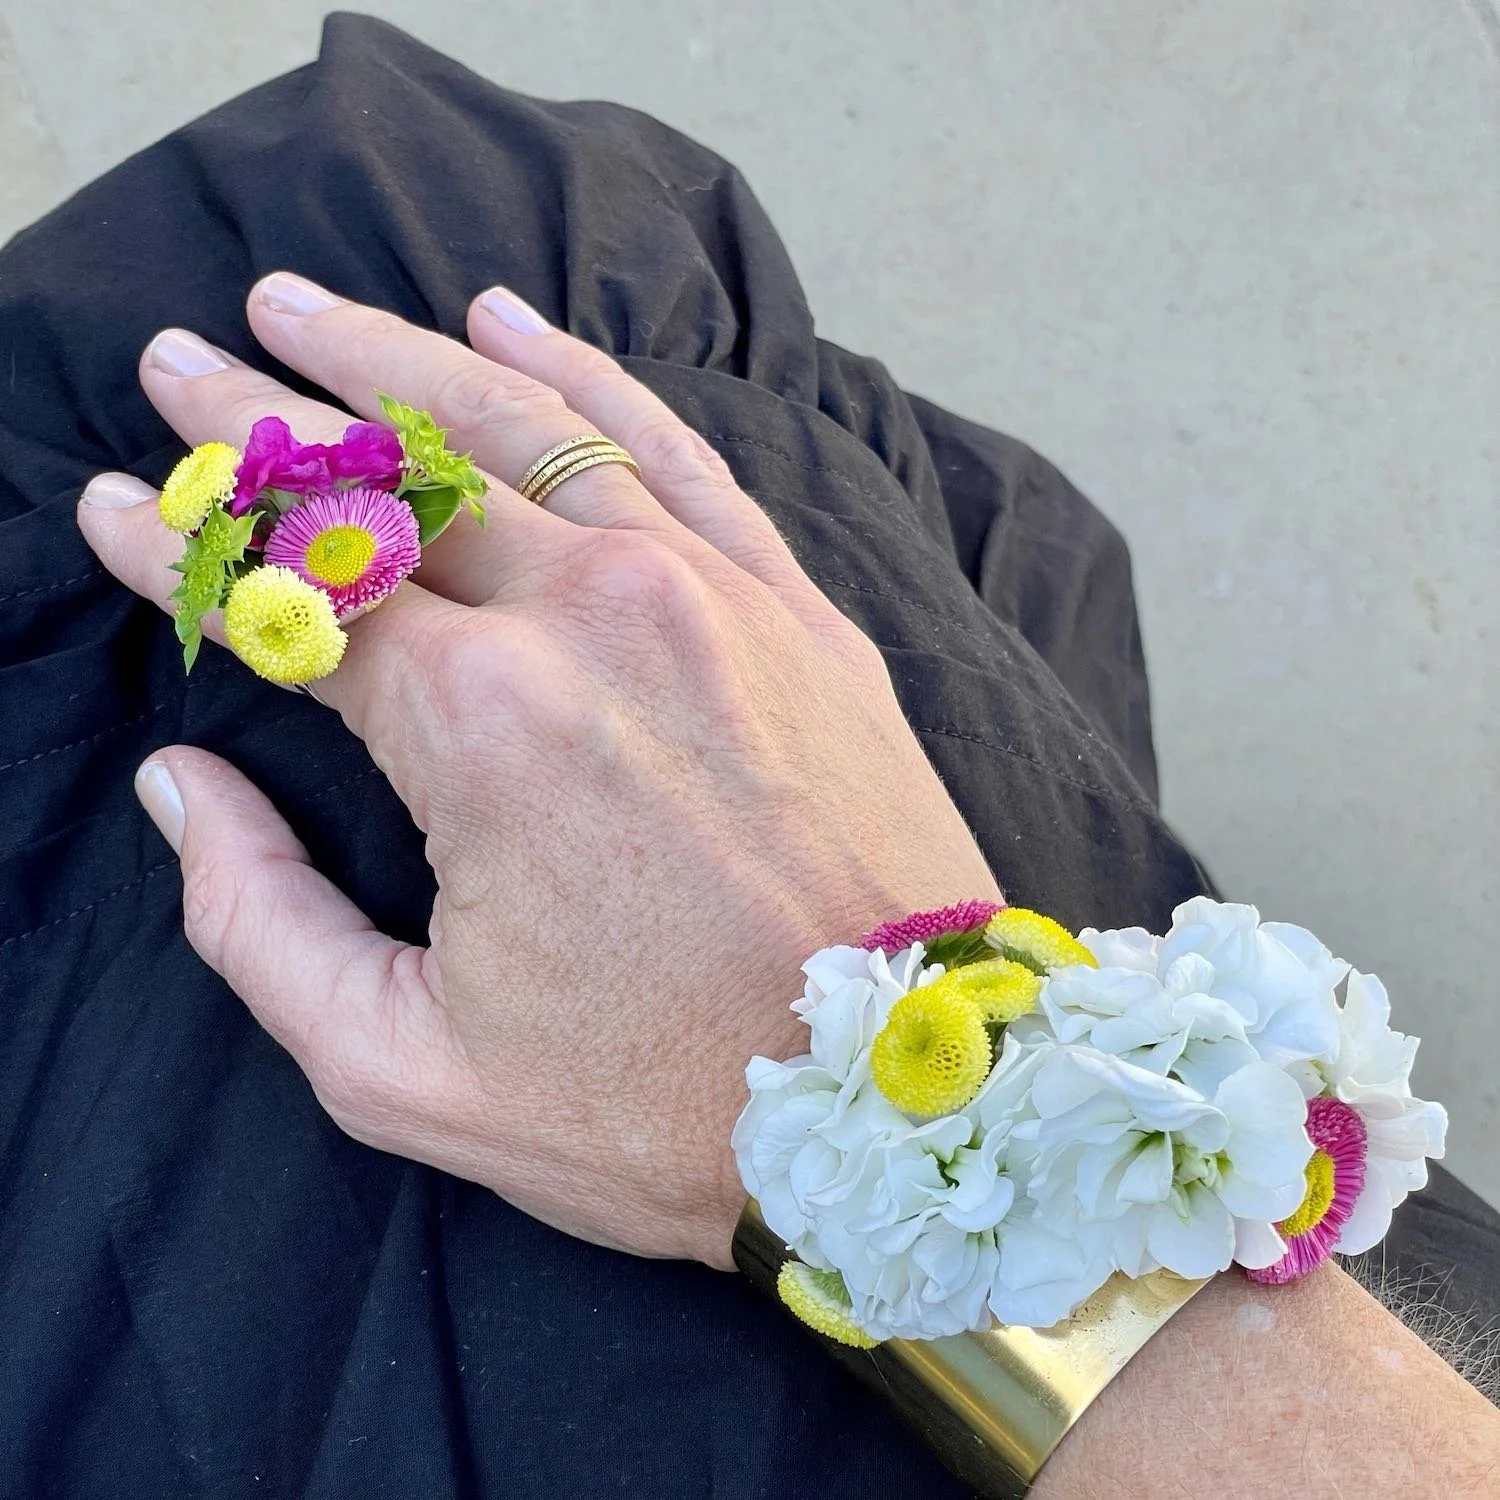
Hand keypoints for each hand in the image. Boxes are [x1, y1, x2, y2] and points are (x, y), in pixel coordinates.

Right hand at [77, 273, 1000, 1268]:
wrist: (901, 1100)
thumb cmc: (662, 1103)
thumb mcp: (409, 1067)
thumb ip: (259, 923)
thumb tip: (183, 787)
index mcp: (484, 727)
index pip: (293, 595)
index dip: (181, 544)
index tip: (117, 505)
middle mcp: (593, 621)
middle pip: (388, 479)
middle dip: (261, 411)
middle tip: (184, 355)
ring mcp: (708, 594)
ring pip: (519, 425)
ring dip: (397, 353)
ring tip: (309, 305)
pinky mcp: (793, 606)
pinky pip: (668, 448)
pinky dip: (579, 375)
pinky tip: (509, 323)